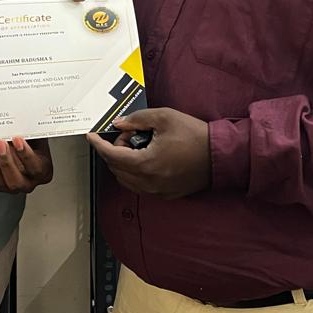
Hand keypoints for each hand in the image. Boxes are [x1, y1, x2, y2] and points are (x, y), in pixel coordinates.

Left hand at [0, 137, 53, 193]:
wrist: (21, 146)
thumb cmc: (30, 142)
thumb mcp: (36, 136)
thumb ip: (32, 132)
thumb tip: (23, 120)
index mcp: (43, 171)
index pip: (35, 167)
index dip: (26, 154)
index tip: (17, 139)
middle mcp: (28, 183)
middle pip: (16, 181)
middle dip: (6, 161)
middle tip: (0, 143)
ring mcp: (12, 188)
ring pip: (1, 183)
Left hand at [87, 108, 210, 198]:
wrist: (220, 156)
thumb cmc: (195, 136)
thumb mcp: (164, 117)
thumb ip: (137, 119)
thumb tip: (119, 124)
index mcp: (146, 164)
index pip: (112, 156)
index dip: (99, 144)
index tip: (92, 136)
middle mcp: (149, 182)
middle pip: (116, 169)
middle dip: (114, 150)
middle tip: (127, 133)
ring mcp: (157, 191)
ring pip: (126, 180)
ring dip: (123, 163)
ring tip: (137, 145)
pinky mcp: (166, 194)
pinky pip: (140, 186)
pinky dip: (134, 173)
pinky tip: (145, 158)